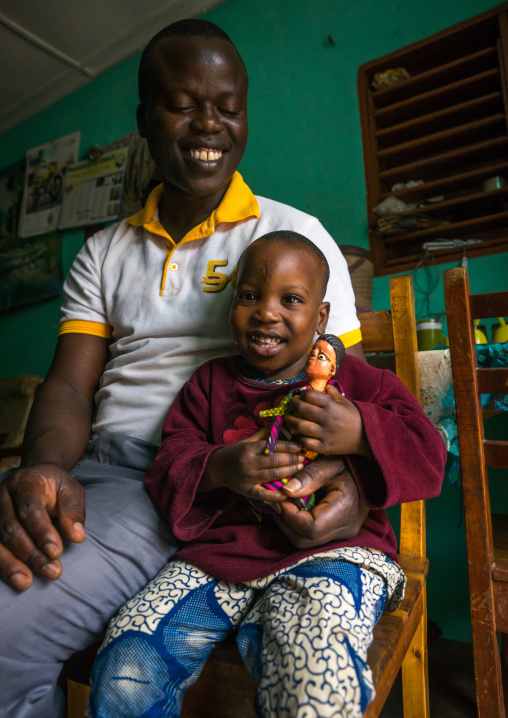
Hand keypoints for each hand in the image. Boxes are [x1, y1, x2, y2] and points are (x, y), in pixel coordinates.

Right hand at [0, 464, 85, 591]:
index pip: (29, 509)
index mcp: (25, 482)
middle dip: (30, 553)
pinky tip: (13, 578)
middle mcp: (3, 496)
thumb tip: (77, 536)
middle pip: (10, 527)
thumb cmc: (55, 486)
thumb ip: (73, 511)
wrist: (36, 476)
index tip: (56, 552)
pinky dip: (1, 564)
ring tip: (25, 583)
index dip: (41, 532)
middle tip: (52, 571)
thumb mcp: (71, 490)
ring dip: (10, 564)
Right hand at [202, 426, 304, 503]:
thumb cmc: (236, 452)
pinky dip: (275, 496)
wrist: (216, 468)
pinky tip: (286, 493)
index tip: (299, 447)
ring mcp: (247, 478)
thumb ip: (264, 434)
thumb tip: (281, 423)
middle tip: (303, 458)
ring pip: (271, 475)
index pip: (271, 446)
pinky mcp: (246, 491)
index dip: (287, 446)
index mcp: (248, 448)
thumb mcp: (247, 441)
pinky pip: (262, 495)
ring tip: (300, 468)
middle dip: (291, 459)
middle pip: (274, 461)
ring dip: (288, 472)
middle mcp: (248, 463)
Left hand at [274, 456, 368, 547]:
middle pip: (304, 539)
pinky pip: (311, 535)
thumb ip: (309, 477)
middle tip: (276, 500)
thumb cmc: (352, 465)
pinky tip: (294, 506)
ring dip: (289, 524)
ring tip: (282, 503)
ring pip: (305, 541)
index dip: (289, 515)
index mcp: (345, 510)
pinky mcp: (337, 532)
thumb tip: (286, 491)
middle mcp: (344, 528)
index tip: (279, 497)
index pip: (310, 528)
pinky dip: (298, 523)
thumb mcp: (330, 464)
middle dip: (285, 521)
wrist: (372, 472)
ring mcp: (342, 533)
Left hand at [284, 385, 372, 457]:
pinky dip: (299, 439)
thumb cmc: (354, 417)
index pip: (309, 395)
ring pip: (300, 426)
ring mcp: (325, 433)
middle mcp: (326, 418)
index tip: (301, 395)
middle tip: (293, 404)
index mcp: (331, 405)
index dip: (302, 394)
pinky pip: (306, 443)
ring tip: (290, 418)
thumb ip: (333, 393)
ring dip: (291, 421)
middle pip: (301, 409)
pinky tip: (299, 435)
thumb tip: (324, 385)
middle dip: (294, 404)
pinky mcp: (324, 447)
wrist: (366, 437)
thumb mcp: (345, 402)